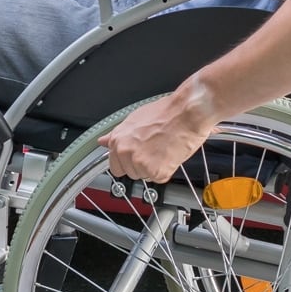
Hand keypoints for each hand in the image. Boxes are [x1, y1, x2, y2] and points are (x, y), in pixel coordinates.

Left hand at [98, 85, 217, 184]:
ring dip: (154, 168)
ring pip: (144, 176)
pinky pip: (159, 178)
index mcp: (118, 140)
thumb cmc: (166, 113)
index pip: (115, 165)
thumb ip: (118, 135)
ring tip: (164, 150)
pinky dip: (167, 170)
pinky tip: (170, 155)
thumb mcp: (135, 119)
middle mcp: (125, 152)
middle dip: (141, 166)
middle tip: (155, 151)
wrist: (187, 113)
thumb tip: (103, 141)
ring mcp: (139, 163)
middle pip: (129, 173)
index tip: (137, 158)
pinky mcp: (156, 172)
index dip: (127, 162)